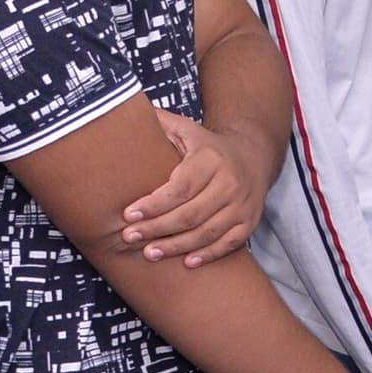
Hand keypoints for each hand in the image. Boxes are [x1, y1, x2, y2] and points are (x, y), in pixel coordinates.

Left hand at [122, 107, 263, 266]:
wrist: (253, 154)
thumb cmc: (207, 146)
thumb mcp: (185, 129)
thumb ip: (157, 124)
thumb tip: (118, 109)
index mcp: (211, 159)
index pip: (180, 186)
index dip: (154, 204)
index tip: (128, 214)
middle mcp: (230, 182)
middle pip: (191, 213)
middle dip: (157, 228)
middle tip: (129, 238)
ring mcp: (242, 204)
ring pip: (208, 232)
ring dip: (177, 246)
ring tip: (149, 254)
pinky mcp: (250, 221)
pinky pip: (229, 243)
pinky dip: (208, 255)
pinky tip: (187, 263)